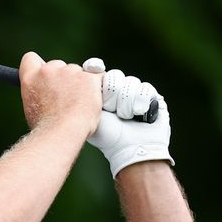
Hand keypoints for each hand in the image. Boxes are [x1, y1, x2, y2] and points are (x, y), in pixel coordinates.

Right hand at [19, 52, 101, 135]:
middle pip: (57, 65)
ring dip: (80, 83)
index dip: (38, 65)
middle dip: (63, 78)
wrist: (62, 132)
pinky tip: (92, 101)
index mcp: (31, 78)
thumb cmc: (47, 127)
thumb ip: (38, 92)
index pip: (30, 58)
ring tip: (78, 105)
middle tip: (66, 98)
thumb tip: (45, 92)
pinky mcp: (89, 77)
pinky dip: (96, 86)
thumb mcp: (32, 107)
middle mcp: (48, 71)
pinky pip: (97, 76)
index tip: (46, 75)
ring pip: (77, 71)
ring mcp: (70, 72)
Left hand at [82, 58, 174, 177]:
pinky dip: (141, 102)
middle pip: (115, 75)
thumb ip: (80, 96)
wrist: (131, 149)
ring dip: (127, 103)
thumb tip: (68, 74)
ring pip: (130, 82)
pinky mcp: (153, 97)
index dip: (96, 72)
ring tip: (126, 117)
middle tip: (112, 111)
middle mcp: (119, 91)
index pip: (100, 72)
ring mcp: (136, 93)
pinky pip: (145, 89)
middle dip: (113, 95)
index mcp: (102, 93)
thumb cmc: (108, 136)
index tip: (94, 73)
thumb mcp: (89, 114)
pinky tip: (139, 115)